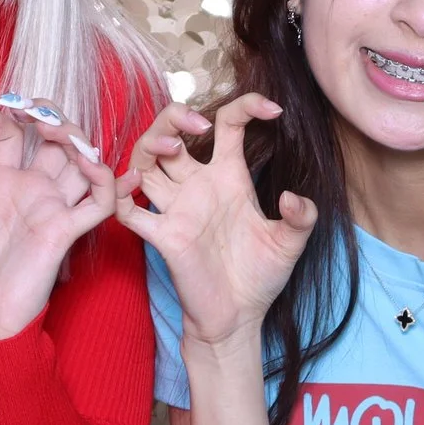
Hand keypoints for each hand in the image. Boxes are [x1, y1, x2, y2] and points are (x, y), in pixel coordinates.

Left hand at [0, 98, 117, 338]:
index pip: (10, 134)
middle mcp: (29, 190)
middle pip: (55, 138)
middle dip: (49, 115)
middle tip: (32, 110)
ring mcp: (51, 208)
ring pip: (82, 160)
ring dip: (77, 137)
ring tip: (55, 131)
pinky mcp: (66, 232)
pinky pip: (100, 202)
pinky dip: (105, 179)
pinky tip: (87, 164)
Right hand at [113, 96, 314, 348]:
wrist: (239, 318)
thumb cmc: (260, 277)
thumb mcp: (290, 243)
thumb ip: (302, 218)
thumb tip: (291, 198)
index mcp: (229, 177)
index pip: (228, 125)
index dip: (246, 106)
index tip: (272, 110)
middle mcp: (198, 186)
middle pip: (171, 134)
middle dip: (174, 116)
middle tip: (198, 122)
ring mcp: (177, 209)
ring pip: (144, 161)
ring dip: (150, 145)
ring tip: (171, 147)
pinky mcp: (164, 236)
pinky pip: (129, 211)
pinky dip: (121, 194)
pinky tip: (133, 185)